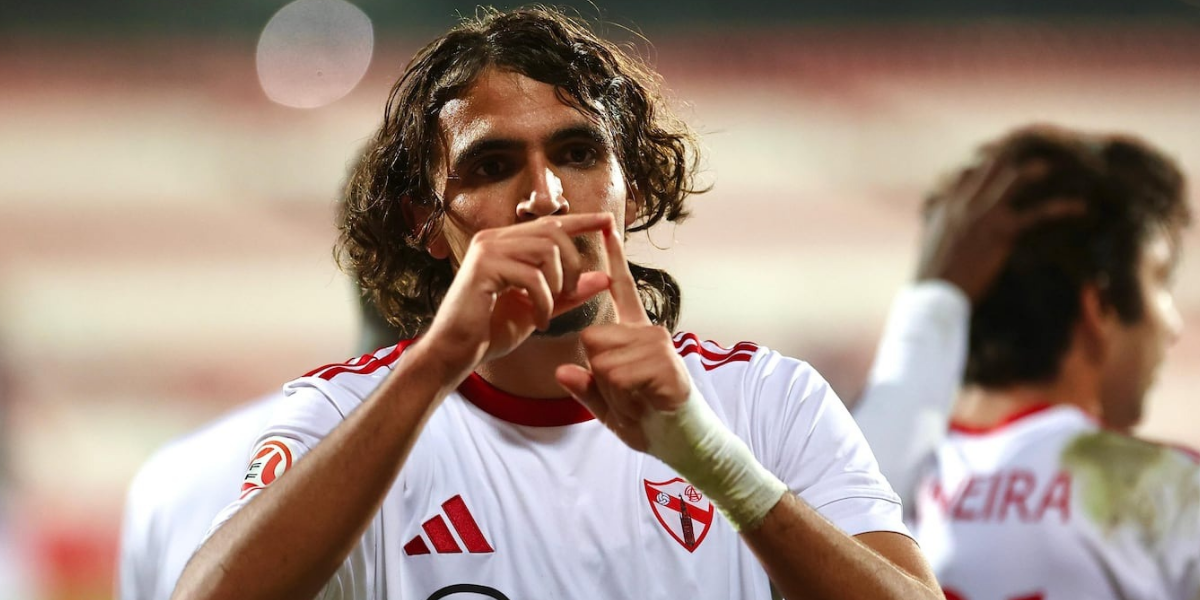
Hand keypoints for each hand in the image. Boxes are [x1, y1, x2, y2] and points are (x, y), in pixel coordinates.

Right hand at [423, 214, 613, 382]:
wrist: (454, 352)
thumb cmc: (492, 330)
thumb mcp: (540, 307)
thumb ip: (570, 293)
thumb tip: (604, 277)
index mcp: (506, 242)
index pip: (551, 223)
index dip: (582, 221)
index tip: (608, 220)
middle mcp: (494, 238)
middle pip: (553, 232)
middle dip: (572, 264)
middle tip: (568, 294)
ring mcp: (487, 250)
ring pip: (545, 251)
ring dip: (556, 285)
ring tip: (549, 310)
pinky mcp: (483, 268)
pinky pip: (531, 277)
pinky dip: (543, 302)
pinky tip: (538, 320)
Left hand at [555, 224, 690, 451]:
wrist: (685, 443)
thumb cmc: (649, 421)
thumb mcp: (609, 407)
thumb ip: (585, 389)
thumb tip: (562, 370)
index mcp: (634, 334)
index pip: (621, 290)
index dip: (613, 259)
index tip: (606, 226)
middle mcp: (648, 331)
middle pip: (591, 338)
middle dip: (598, 373)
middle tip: (626, 394)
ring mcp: (659, 345)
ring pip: (602, 359)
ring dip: (612, 390)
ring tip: (638, 399)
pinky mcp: (665, 364)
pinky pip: (618, 375)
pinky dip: (624, 397)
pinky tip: (646, 402)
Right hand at [916, 156, 1083, 302]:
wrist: (935, 293)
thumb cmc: (932, 277)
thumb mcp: (931, 245)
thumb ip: (940, 228)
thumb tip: (944, 227)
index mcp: (946, 207)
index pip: (965, 174)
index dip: (984, 166)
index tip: (998, 163)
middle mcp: (964, 203)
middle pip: (990, 168)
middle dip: (1011, 158)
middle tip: (1031, 154)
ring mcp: (983, 214)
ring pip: (1014, 180)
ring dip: (1034, 170)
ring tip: (1051, 168)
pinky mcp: (1001, 231)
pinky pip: (1037, 214)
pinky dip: (1061, 208)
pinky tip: (1080, 207)